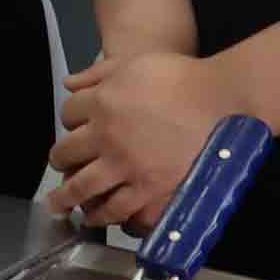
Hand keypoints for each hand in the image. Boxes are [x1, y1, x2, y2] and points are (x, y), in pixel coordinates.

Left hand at [46, 50, 233, 228]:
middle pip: (65, 153)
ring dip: (67, 197)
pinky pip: (116, 208)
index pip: (67, 114)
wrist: (220, 101)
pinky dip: (102, 214)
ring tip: (62, 203)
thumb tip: (69, 85)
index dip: (69, 121)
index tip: (73, 127)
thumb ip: (98, 72)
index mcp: (101, 102)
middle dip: (59, 160)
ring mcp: (125, 166)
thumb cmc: (181, 77)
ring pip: (82, 187)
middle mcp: (106, 136)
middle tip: (59, 165)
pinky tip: (96, 216)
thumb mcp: (134, 63)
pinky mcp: (148, 190)